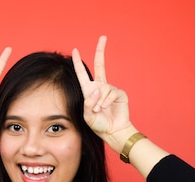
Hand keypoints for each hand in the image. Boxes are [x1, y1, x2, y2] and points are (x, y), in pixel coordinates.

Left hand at [72, 36, 133, 151]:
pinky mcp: (119, 93)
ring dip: (100, 100)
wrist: (113, 131)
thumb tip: (96, 90)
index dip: (78, 62)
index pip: (82, 74)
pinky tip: (106, 108)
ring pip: (103, 87)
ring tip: (99, 110)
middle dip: (100, 51)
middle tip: (103, 37)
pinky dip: (107, 101)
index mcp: (89, 91)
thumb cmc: (99, 125)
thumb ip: (88, 103)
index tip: (75, 50)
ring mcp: (110, 90)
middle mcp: (99, 87)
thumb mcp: (87, 116)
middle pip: (100, 65)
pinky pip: (111, 92)